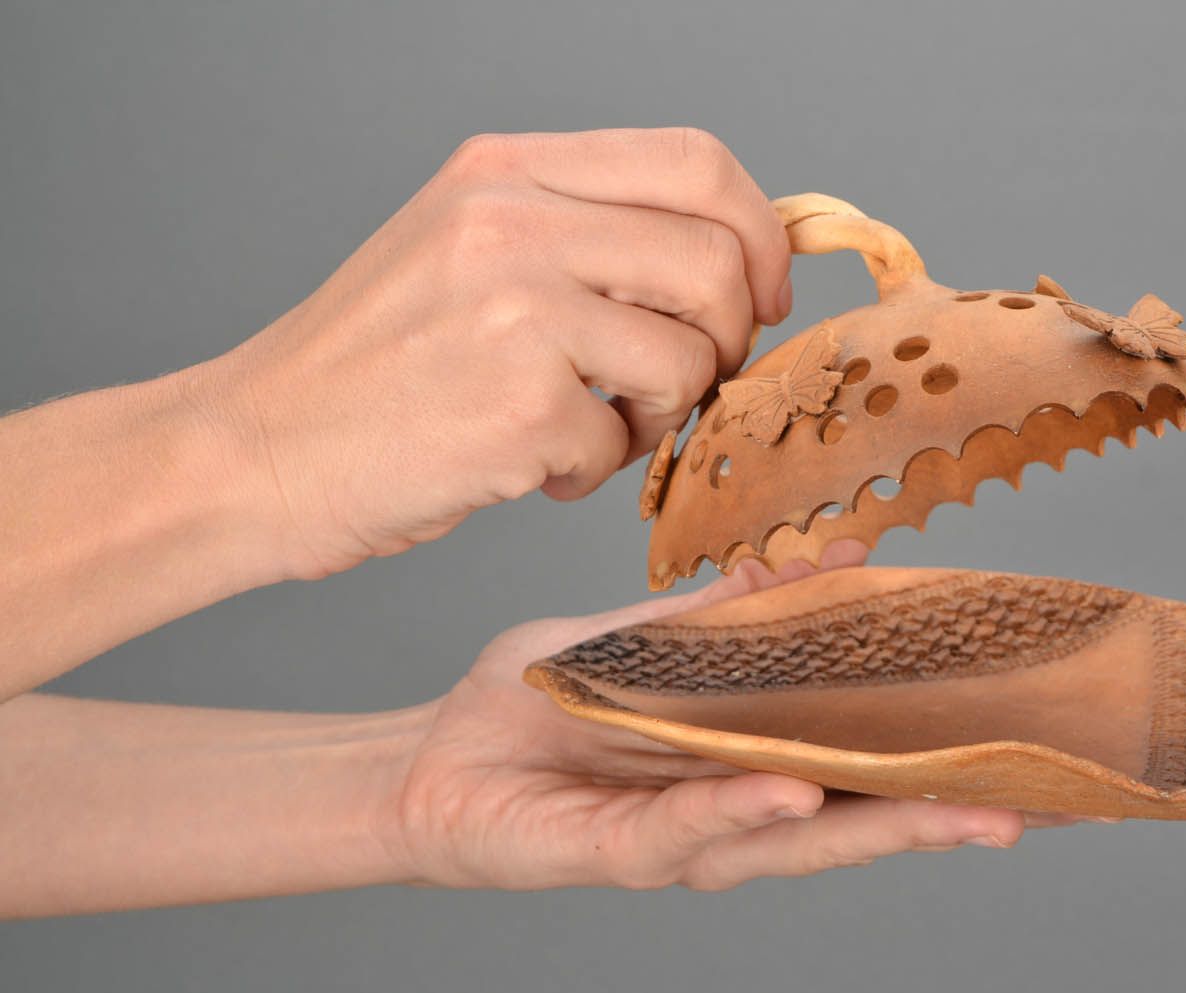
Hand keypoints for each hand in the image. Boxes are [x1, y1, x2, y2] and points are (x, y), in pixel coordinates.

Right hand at [194, 128, 792, 578]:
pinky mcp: (520, 406)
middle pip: (718, 261)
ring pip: (692, 357)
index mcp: (506, 170)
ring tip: (591, 428)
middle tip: (687, 382)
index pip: (696, 163)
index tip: (763, 294)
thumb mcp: (464, 249)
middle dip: (731, 338)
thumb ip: (585, 235)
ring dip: (663, 412)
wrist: (256, 452)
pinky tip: (528, 465)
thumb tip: (731, 262)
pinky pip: (626, 442)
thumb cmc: (369, 366)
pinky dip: (593, 470)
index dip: (760, 234)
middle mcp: (514, 223)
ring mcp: (518, 311)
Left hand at [384, 543, 1031, 891]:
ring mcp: (676, 843)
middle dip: (941, 813)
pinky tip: (796, 787)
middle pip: (851, 820)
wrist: (433, 755)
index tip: (1026, 748)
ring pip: (790, 842)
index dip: (938, 762)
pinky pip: (685, 832)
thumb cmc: (541, 705)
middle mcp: (726, 816)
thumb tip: (807, 566)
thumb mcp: (640, 646)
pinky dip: (742, 811)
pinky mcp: (612, 853)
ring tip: (964, 809)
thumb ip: (724, 621)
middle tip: (1036, 804)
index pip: (856, 767)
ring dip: (876, 826)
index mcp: (742, 765)